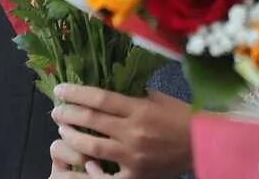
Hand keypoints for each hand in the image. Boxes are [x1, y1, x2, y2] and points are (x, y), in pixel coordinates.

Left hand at [50, 85, 191, 178]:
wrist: (202, 144)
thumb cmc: (181, 117)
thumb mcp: (158, 98)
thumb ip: (133, 94)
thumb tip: (109, 88)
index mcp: (139, 108)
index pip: (100, 98)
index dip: (76, 93)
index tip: (60, 90)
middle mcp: (133, 131)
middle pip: (91, 120)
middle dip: (68, 114)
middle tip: (56, 111)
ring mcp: (133, 155)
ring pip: (92, 147)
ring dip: (73, 138)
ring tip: (63, 132)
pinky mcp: (136, 175)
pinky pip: (107, 176)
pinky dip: (92, 171)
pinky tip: (83, 164)